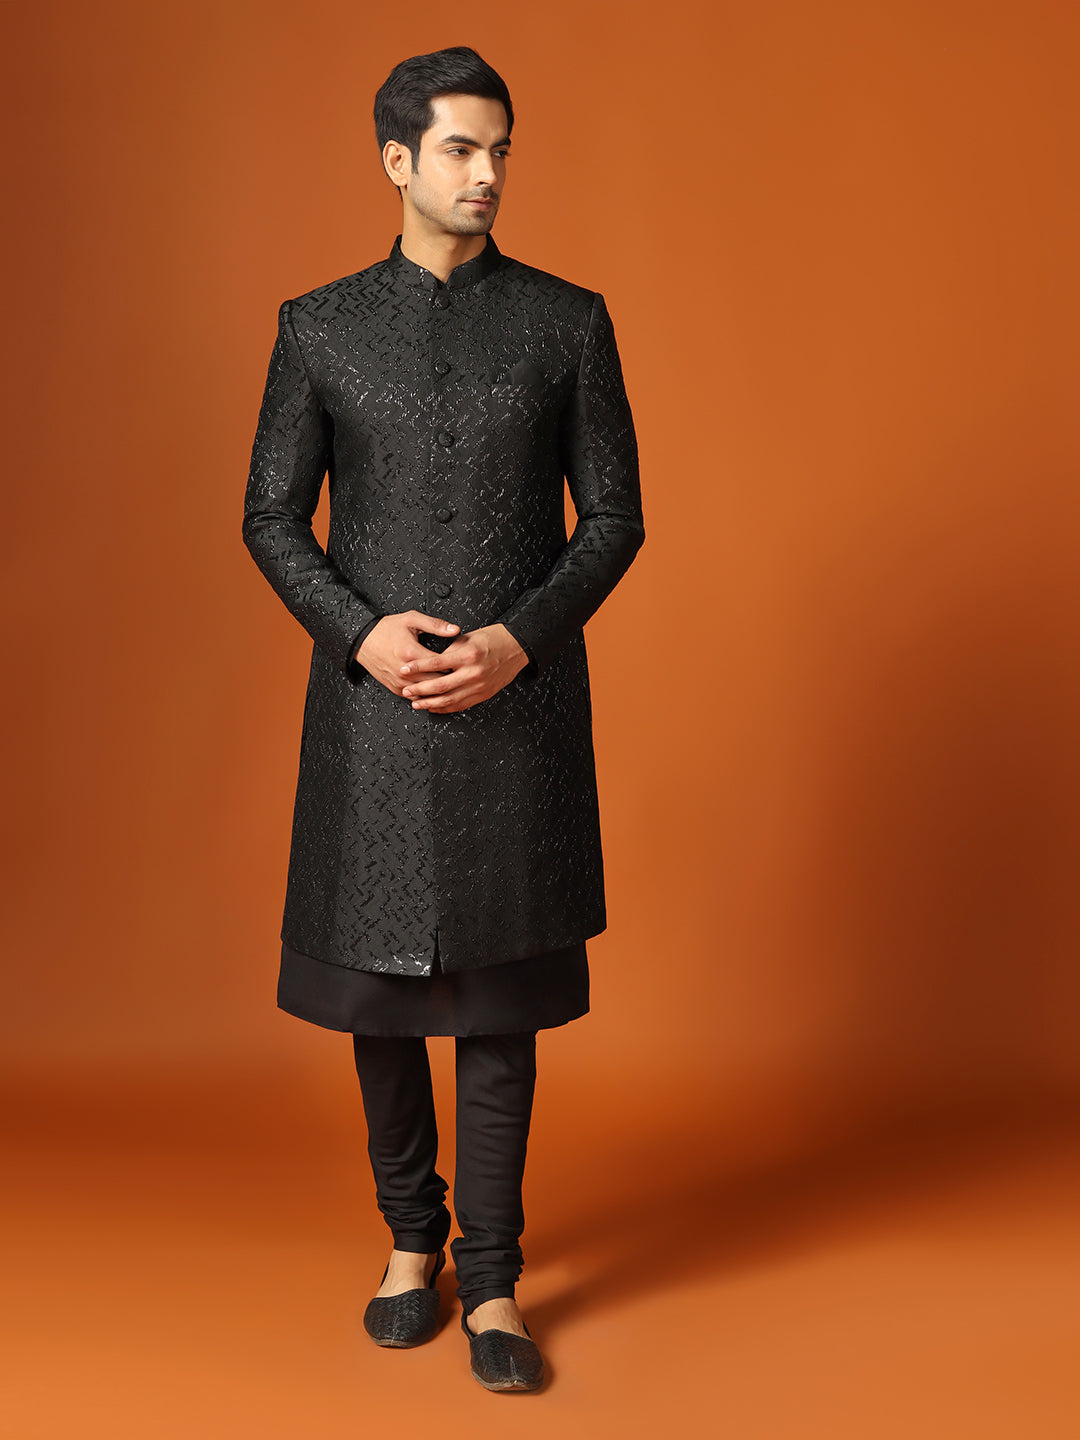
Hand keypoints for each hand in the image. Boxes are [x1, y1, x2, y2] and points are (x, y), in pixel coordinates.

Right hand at [354, 611, 461, 692]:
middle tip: (462, 675)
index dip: (456, 664)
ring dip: (440, 690)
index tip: (464, 662)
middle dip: (451, 679)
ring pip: (427, 693)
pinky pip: (415, 697)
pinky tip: (436, 692)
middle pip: (436, 681)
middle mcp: (405, 671)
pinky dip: (426, 696)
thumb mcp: (411, 619)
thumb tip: (455, 630)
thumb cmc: (386, 629)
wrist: (363, 640)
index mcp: (411, 652)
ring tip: (453, 685)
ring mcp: (399, 682)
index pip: (442, 664)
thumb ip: (435, 625)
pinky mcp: (395, 688)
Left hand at [396, 622, 529, 713]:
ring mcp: (479, 686)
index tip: (404, 669)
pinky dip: (445, 708)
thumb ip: (449, 650)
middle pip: (440, 686)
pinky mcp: (483, 694)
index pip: (436, 663)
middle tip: (406, 690)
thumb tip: (430, 661)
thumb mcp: (468, 638)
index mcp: (467, 655)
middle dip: (420, 690)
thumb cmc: (492, 639)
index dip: (417, 667)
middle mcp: (473, 672)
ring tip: (416, 703)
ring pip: (449, 699)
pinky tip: (434, 707)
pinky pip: (461, 705)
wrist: (516, 647)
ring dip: (430, 703)